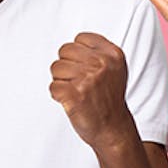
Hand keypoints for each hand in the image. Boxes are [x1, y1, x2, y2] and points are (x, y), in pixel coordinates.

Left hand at [50, 33, 132, 149]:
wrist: (113, 129)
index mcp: (113, 55)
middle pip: (64, 51)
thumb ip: (98, 52)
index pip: (80, 39)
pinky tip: (72, 101)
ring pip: (56, 68)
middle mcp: (101, 64)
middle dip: (67, 66)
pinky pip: (53, 87)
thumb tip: (73, 45)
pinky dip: (58, 96)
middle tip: (79, 82)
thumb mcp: (115, 69)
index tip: (85, 68)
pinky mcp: (74, 95)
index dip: (77, 54)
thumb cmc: (109, 100)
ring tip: (77, 92)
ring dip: (62, 81)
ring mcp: (88, 79)